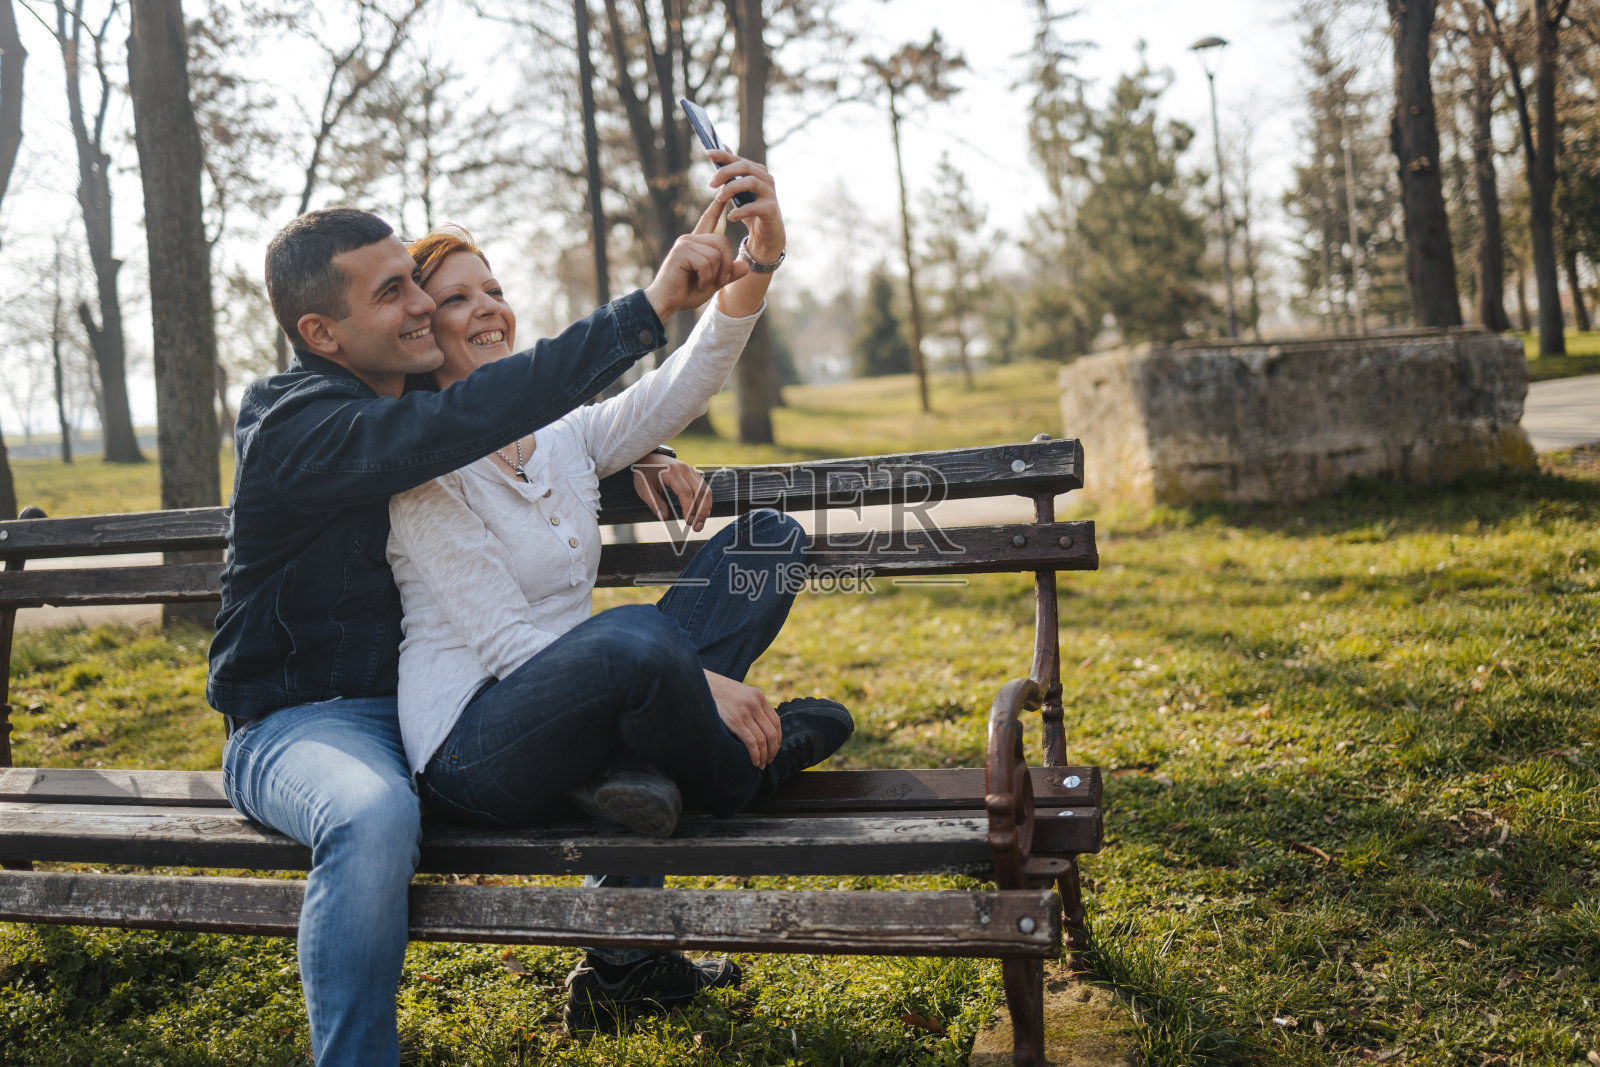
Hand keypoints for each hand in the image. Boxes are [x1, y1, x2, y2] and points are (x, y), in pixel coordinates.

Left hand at [631, 453, 712, 530]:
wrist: (649, 457)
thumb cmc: (645, 473)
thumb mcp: (643, 488)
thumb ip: (654, 503)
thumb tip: (664, 518)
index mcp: (672, 472)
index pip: (685, 492)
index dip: (689, 508)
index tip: (688, 522)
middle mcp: (685, 470)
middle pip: (700, 492)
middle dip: (701, 512)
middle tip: (697, 528)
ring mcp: (691, 471)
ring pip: (705, 491)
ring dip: (706, 508)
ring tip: (700, 523)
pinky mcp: (694, 474)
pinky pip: (704, 488)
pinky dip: (706, 502)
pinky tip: (702, 513)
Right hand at [643, 197, 748, 321]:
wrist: (666, 303)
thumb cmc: (686, 293)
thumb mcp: (714, 283)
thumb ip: (729, 273)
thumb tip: (746, 266)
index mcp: (697, 243)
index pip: (709, 220)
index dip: (717, 207)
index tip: (724, 192)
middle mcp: (690, 239)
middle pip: (722, 241)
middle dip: (726, 264)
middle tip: (718, 282)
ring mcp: (685, 243)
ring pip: (716, 253)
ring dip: (714, 274)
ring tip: (702, 282)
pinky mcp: (681, 251)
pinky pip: (706, 262)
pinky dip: (706, 277)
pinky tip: (696, 283)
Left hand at [705, 148, 784, 262]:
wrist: (766, 234)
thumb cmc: (751, 210)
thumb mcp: (739, 190)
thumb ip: (732, 171)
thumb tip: (722, 146)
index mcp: (757, 172)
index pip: (739, 159)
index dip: (723, 155)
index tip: (708, 153)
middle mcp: (766, 179)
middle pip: (745, 167)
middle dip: (725, 172)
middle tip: (710, 184)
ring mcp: (770, 193)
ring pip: (751, 182)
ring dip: (731, 189)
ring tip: (719, 199)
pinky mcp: (771, 209)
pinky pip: (754, 207)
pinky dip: (740, 211)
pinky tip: (731, 217)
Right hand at [705, 670, 780, 767]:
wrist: (704, 685)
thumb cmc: (721, 693)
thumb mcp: (742, 694)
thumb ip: (753, 706)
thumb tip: (762, 728)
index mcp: (759, 697)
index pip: (776, 722)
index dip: (778, 738)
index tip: (775, 748)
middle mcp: (755, 704)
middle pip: (772, 732)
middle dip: (773, 750)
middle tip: (770, 760)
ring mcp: (745, 713)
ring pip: (763, 740)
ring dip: (764, 755)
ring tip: (761, 764)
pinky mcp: (735, 721)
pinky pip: (751, 742)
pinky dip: (755, 755)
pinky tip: (754, 761)